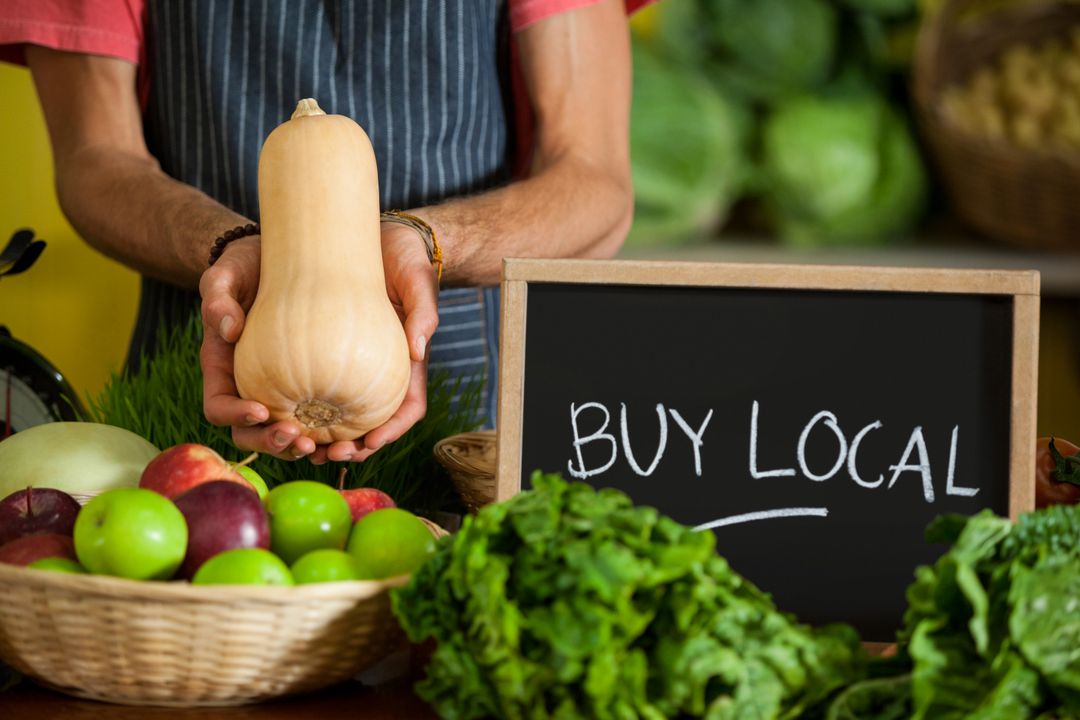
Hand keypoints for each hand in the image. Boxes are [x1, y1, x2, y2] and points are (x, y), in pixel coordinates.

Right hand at [199, 236, 316, 459]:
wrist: (287, 261)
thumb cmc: (250, 265)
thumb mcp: (229, 272)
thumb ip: (219, 296)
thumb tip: (228, 329)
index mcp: (224, 370)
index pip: (219, 407)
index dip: (236, 416)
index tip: (263, 410)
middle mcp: (251, 387)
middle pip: (253, 433)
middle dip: (274, 443)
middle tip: (302, 439)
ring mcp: (282, 391)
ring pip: (289, 435)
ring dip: (305, 449)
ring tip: (327, 446)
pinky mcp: (314, 385)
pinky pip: (321, 420)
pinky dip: (334, 434)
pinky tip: (356, 436)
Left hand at [309, 222, 439, 463]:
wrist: (376, 235)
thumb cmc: (403, 256)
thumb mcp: (418, 278)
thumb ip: (423, 311)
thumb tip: (419, 352)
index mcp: (405, 360)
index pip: (407, 408)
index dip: (391, 431)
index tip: (370, 444)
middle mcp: (377, 367)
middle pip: (369, 422)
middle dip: (351, 447)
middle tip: (325, 453)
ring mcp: (349, 360)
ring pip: (337, 412)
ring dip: (320, 434)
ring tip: (297, 442)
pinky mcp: (321, 346)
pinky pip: (308, 383)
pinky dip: (297, 404)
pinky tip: (275, 410)